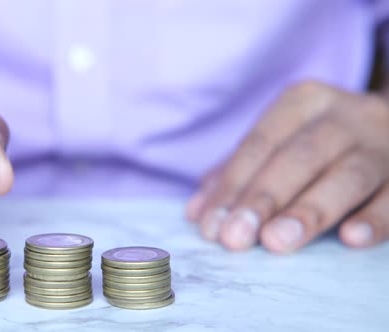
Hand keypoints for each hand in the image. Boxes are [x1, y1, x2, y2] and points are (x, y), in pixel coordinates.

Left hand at [186, 81, 388, 252]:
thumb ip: (239, 172)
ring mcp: (382, 142)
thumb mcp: (281, 141)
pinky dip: (376, 217)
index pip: (259, 144)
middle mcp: (343, 115)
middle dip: (263, 199)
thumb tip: (196, 211)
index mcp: (302, 103)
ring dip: (309, 210)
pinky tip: (351, 239)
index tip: (210, 226)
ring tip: (277, 242)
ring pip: (347, 174)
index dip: (232, 186)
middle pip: (298, 157)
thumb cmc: (321, 140)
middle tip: (236, 238)